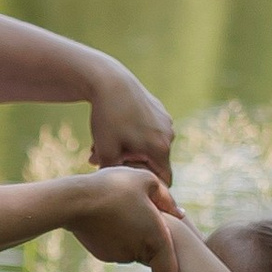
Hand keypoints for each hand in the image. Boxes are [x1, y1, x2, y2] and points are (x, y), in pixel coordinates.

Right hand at [66, 166, 175, 271]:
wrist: (76, 201)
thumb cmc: (115, 188)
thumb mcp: (147, 181)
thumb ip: (166, 199)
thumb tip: (179, 213)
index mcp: (156, 240)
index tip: (171, 259)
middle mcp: (139, 255)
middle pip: (152, 257)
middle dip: (152, 240)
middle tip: (143, 215)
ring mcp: (119, 257)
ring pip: (134, 251)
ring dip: (133, 236)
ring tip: (123, 210)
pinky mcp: (103, 254)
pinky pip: (117, 248)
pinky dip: (116, 236)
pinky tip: (109, 217)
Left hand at [86, 60, 173, 177]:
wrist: (109, 81)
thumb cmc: (108, 119)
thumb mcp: (106, 153)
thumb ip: (116, 175)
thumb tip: (120, 190)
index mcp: (161, 149)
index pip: (165, 181)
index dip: (147, 185)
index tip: (125, 181)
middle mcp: (169, 135)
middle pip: (154, 162)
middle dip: (131, 165)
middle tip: (103, 159)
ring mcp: (165, 121)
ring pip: (149, 145)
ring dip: (130, 149)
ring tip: (103, 144)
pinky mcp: (159, 109)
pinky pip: (149, 130)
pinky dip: (134, 135)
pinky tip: (113, 128)